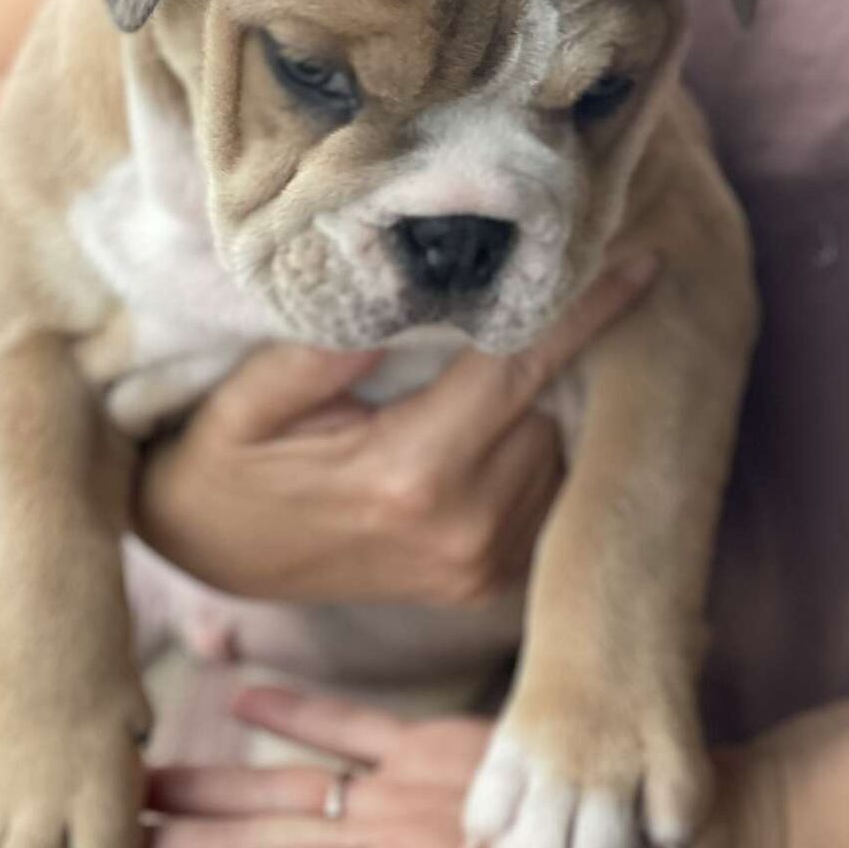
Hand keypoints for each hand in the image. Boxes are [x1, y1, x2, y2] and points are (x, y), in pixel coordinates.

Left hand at [105, 684, 762, 847]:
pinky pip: (356, 729)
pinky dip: (299, 712)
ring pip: (293, 787)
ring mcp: (416, 801)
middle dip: (177, 839)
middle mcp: (399, 846)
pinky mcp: (446, 755)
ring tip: (132, 763)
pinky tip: (239, 687)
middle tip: (81, 825)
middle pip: (266, 843)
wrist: (696, 840)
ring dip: (215, 777)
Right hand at [133, 254, 657, 608]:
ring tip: (479, 380)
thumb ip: (320, 351)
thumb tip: (405, 292)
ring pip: (555, 451)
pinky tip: (479, 435)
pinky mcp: (482, 585)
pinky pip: (542, 496)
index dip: (584, 312)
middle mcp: (465, 527)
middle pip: (550, 408)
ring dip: (534, 411)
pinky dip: (526, 455)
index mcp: (412, 475)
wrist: (205, 556)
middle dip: (542, 359)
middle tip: (517, 310)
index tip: (642, 262)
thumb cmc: (223, 464)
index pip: (520, 369)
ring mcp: (479, 566)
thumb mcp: (245, 399)